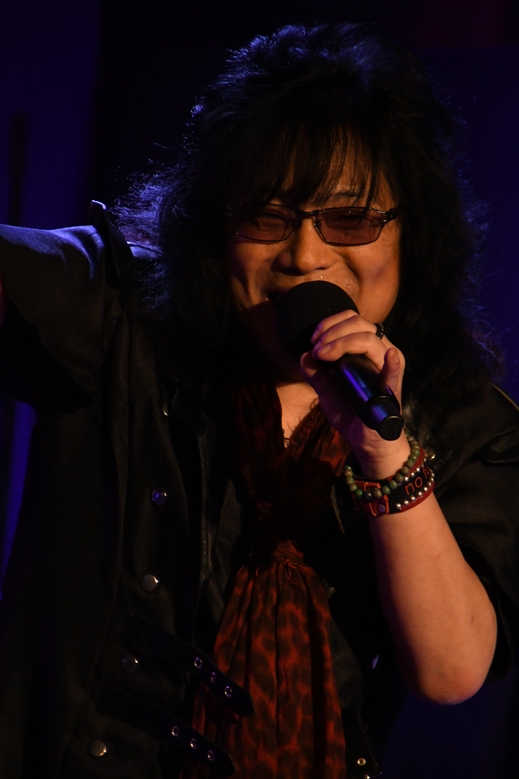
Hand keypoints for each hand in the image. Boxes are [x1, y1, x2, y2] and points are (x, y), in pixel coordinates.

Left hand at [299, 309, 409, 478]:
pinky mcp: (391, 389)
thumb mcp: (327, 391)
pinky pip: (394, 373)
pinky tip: (390, 356)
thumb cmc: (351, 412)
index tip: (313, 340)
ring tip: (324, 355)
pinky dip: (391, 363)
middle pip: (361, 325)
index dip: (330, 323)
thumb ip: (316, 374)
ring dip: (343, 342)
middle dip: (333, 331)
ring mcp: (388, 370)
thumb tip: (304, 356)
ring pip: (371, 341)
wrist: (365, 441)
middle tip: (317, 348)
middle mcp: (380, 354)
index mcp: (367, 350)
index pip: (353, 320)